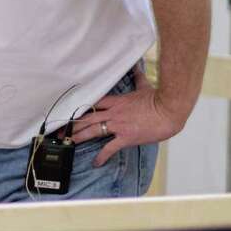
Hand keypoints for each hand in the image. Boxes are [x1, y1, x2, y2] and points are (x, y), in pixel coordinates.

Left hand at [72, 67, 186, 166]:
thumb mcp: (145, 87)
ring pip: (92, 131)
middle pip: (87, 118)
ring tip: (68, 143)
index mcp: (116, 102)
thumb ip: (137, 78)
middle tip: (60, 130)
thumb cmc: (159, 99)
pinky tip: (96, 163)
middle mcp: (113, 113)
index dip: (79, 108)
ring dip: (78, 137)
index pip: (92, 104)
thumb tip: (136, 68)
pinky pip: (110, 148)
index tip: (68, 112)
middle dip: (72, 125)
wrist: (170, 110)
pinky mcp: (126, 137)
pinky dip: (102, 156)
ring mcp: (118, 125)